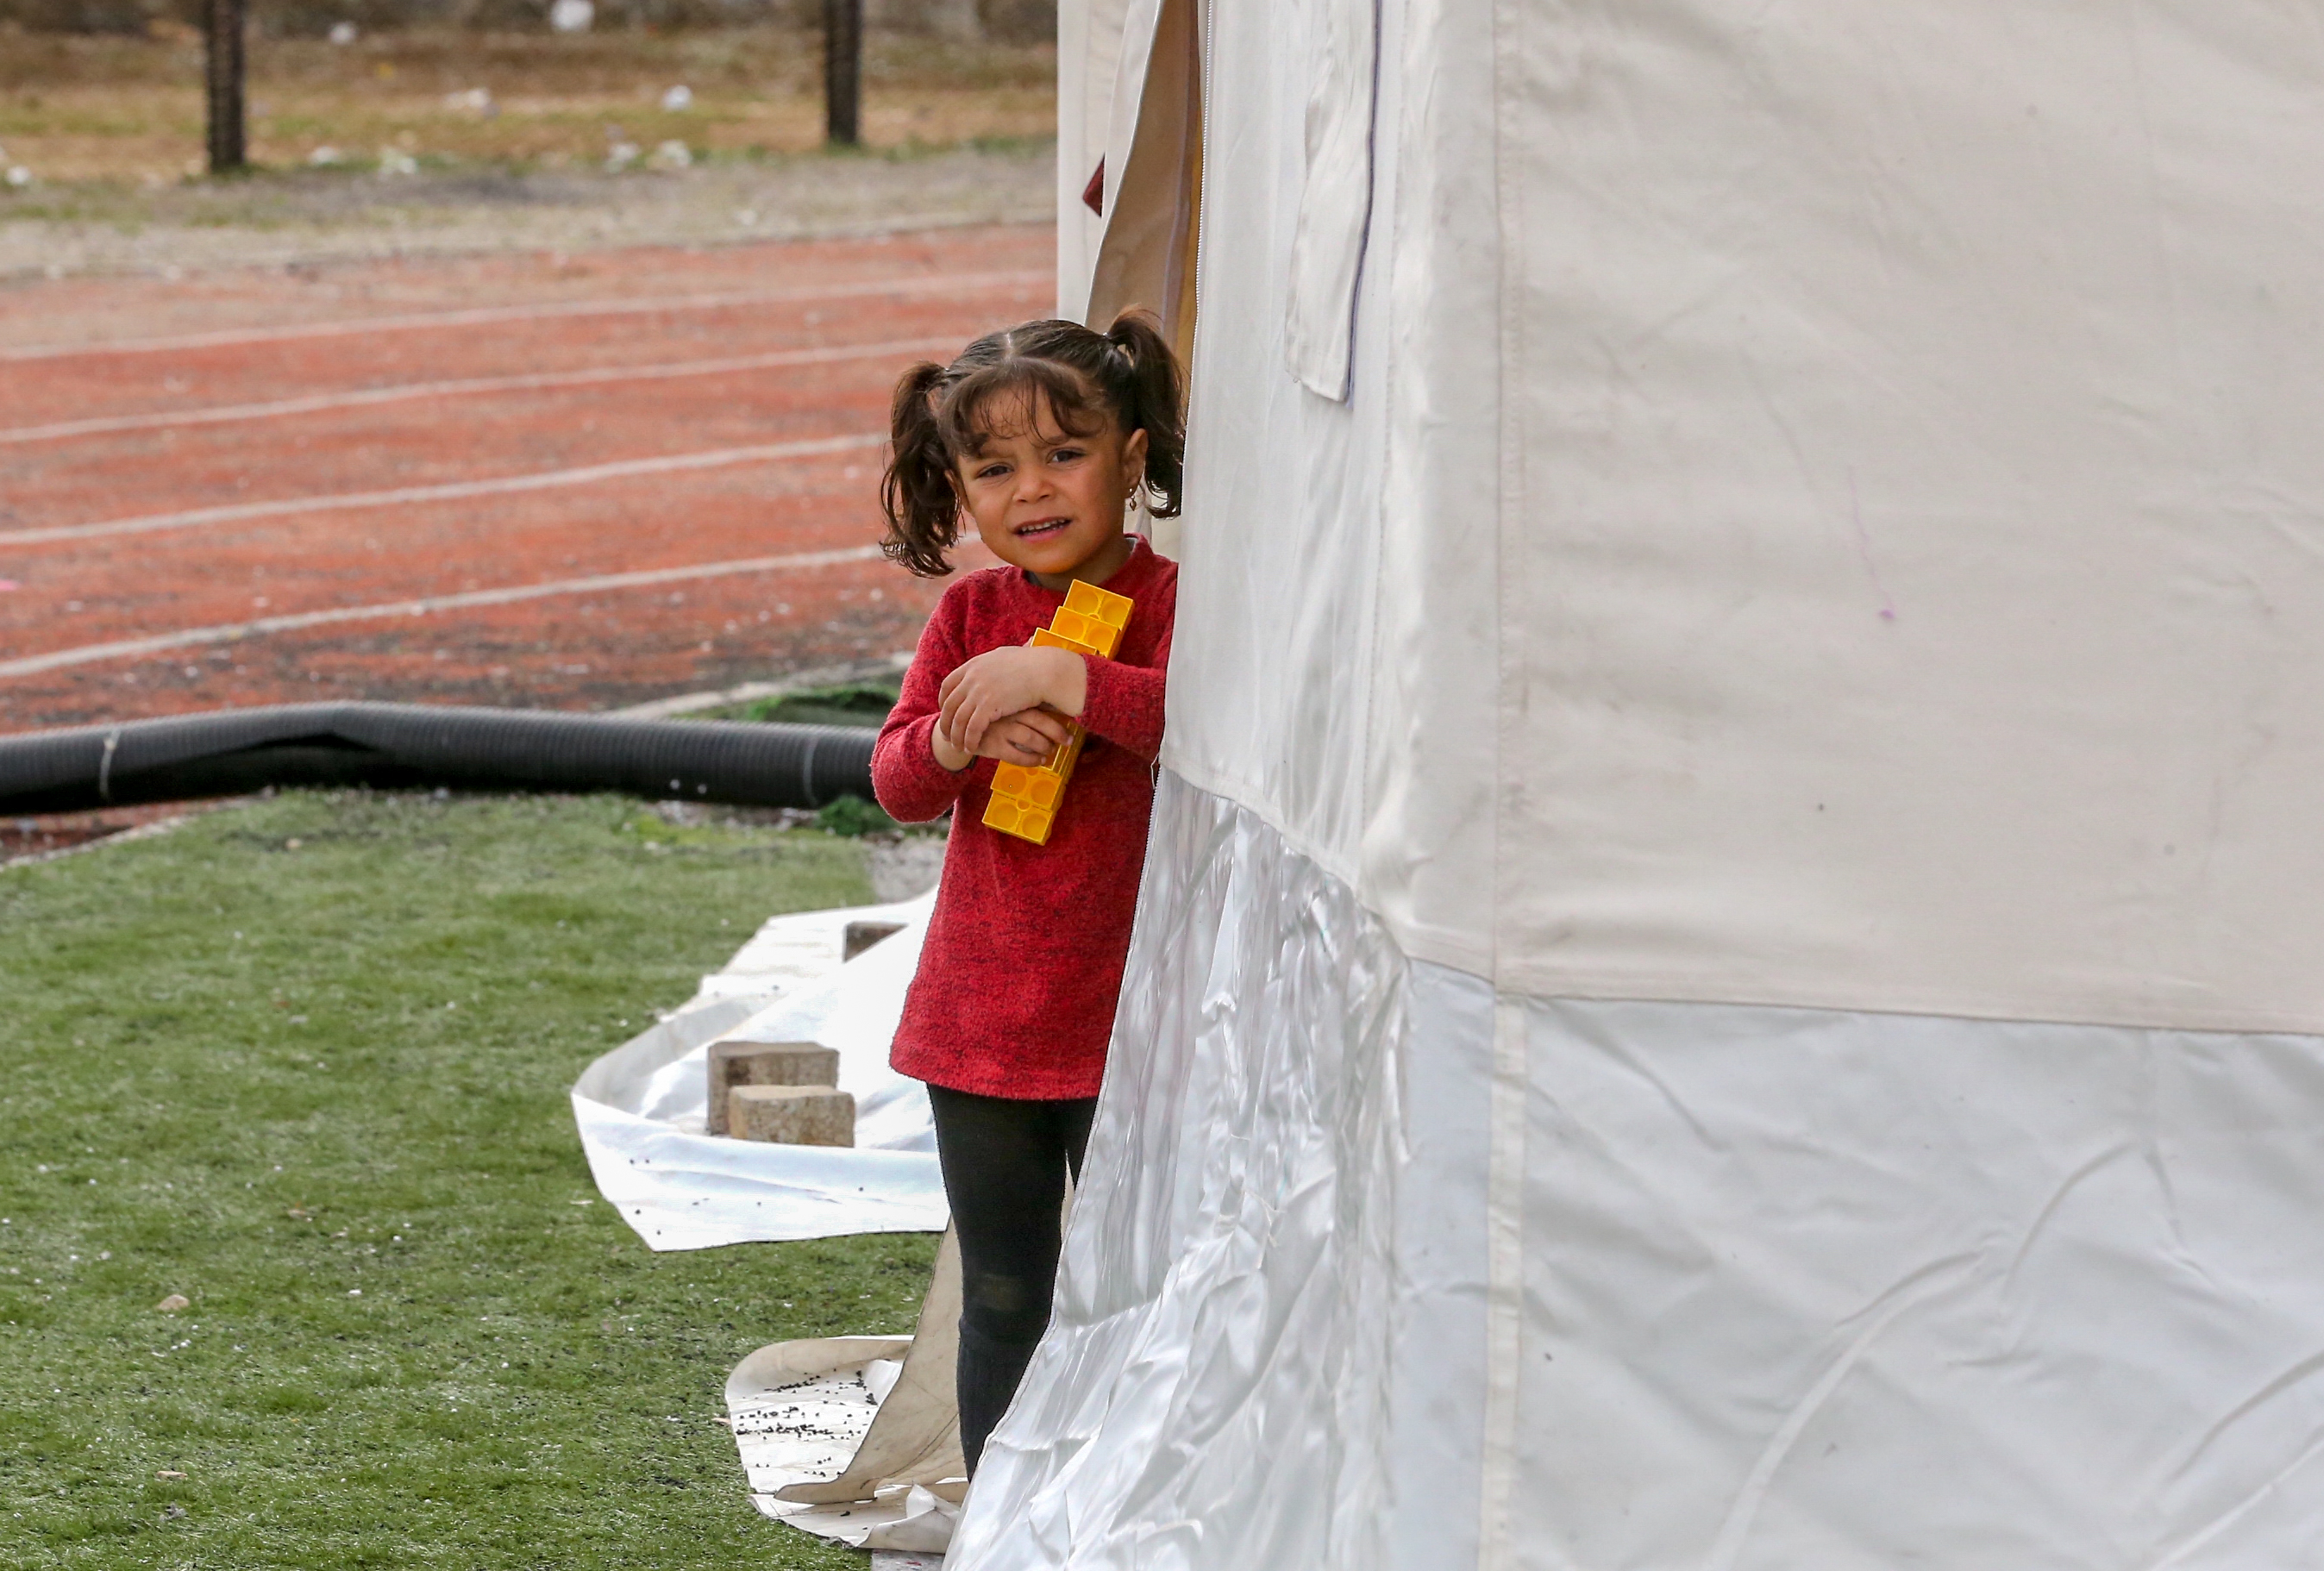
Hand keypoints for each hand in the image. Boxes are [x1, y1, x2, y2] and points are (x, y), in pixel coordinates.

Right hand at [930, 706, 1073, 770]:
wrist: (959, 728)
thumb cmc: (989, 715)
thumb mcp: (1001, 700)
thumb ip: (1022, 699)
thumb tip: (1055, 699)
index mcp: (1011, 698)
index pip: (1040, 705)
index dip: (1057, 717)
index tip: (1071, 726)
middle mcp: (1007, 712)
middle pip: (1039, 721)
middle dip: (1057, 733)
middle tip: (1067, 741)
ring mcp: (1000, 728)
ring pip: (1030, 738)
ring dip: (1045, 746)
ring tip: (1050, 751)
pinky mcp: (993, 745)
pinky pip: (1017, 755)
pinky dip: (1032, 759)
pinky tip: (1039, 760)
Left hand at [937, 644, 1084, 754]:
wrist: (1045, 670)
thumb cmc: (1033, 664)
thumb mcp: (1005, 657)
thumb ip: (994, 663)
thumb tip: (995, 660)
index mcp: (974, 665)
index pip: (948, 685)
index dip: (944, 702)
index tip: (946, 712)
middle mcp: (972, 678)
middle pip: (949, 705)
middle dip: (946, 723)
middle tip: (947, 736)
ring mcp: (979, 691)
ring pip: (958, 719)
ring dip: (956, 736)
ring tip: (958, 747)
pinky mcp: (988, 706)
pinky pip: (972, 728)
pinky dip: (969, 740)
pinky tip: (971, 748)